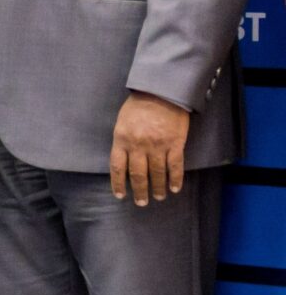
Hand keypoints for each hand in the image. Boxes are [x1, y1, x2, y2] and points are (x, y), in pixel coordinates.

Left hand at [109, 91, 190, 205]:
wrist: (161, 92)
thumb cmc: (139, 105)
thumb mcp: (122, 121)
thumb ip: (123, 140)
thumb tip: (124, 159)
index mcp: (122, 139)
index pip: (118, 167)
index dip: (118, 183)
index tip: (120, 195)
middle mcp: (138, 145)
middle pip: (138, 175)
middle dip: (140, 191)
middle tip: (141, 203)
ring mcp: (157, 146)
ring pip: (157, 173)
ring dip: (158, 188)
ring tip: (159, 197)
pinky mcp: (175, 144)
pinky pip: (175, 166)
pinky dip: (175, 179)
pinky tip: (175, 188)